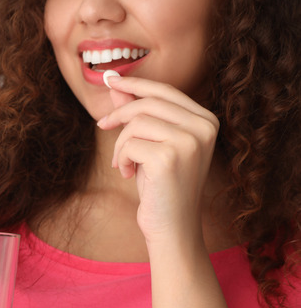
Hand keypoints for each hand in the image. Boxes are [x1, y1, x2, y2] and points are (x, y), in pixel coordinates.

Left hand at [96, 75, 218, 244]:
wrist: (172, 226)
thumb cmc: (161, 185)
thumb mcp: (150, 143)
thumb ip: (137, 113)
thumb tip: (115, 84)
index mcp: (206, 120)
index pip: (165, 91)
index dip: (135, 84)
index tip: (110, 80)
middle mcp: (204, 127)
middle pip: (147, 103)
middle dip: (119, 115)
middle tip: (102, 126)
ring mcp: (190, 141)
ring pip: (136, 123)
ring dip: (121, 144)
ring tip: (125, 164)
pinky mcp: (170, 157)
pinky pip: (129, 143)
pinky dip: (122, 158)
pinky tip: (130, 174)